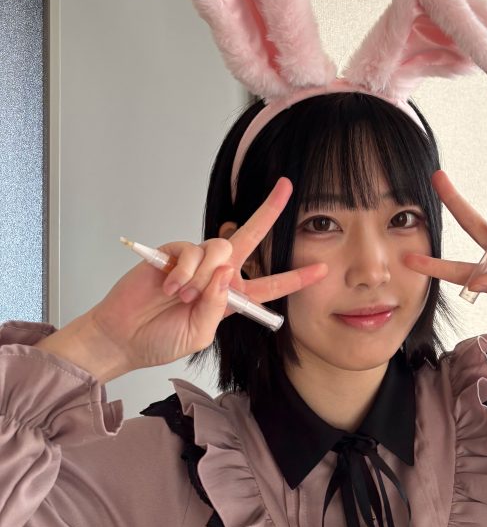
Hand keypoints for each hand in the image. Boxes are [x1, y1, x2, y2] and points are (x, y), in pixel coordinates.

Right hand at [87, 177, 327, 372]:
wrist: (124, 337)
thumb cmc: (162, 340)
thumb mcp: (200, 334)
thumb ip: (218, 306)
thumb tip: (226, 272)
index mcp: (232, 298)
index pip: (270, 285)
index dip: (295, 277)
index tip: (322, 269)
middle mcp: (218, 273)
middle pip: (250, 238)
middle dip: (270, 211)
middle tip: (286, 187)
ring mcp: (196, 260)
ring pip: (220, 247)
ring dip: (204, 275)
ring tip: (183, 297)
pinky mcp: (173, 252)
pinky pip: (191, 250)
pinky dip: (183, 271)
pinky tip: (170, 287)